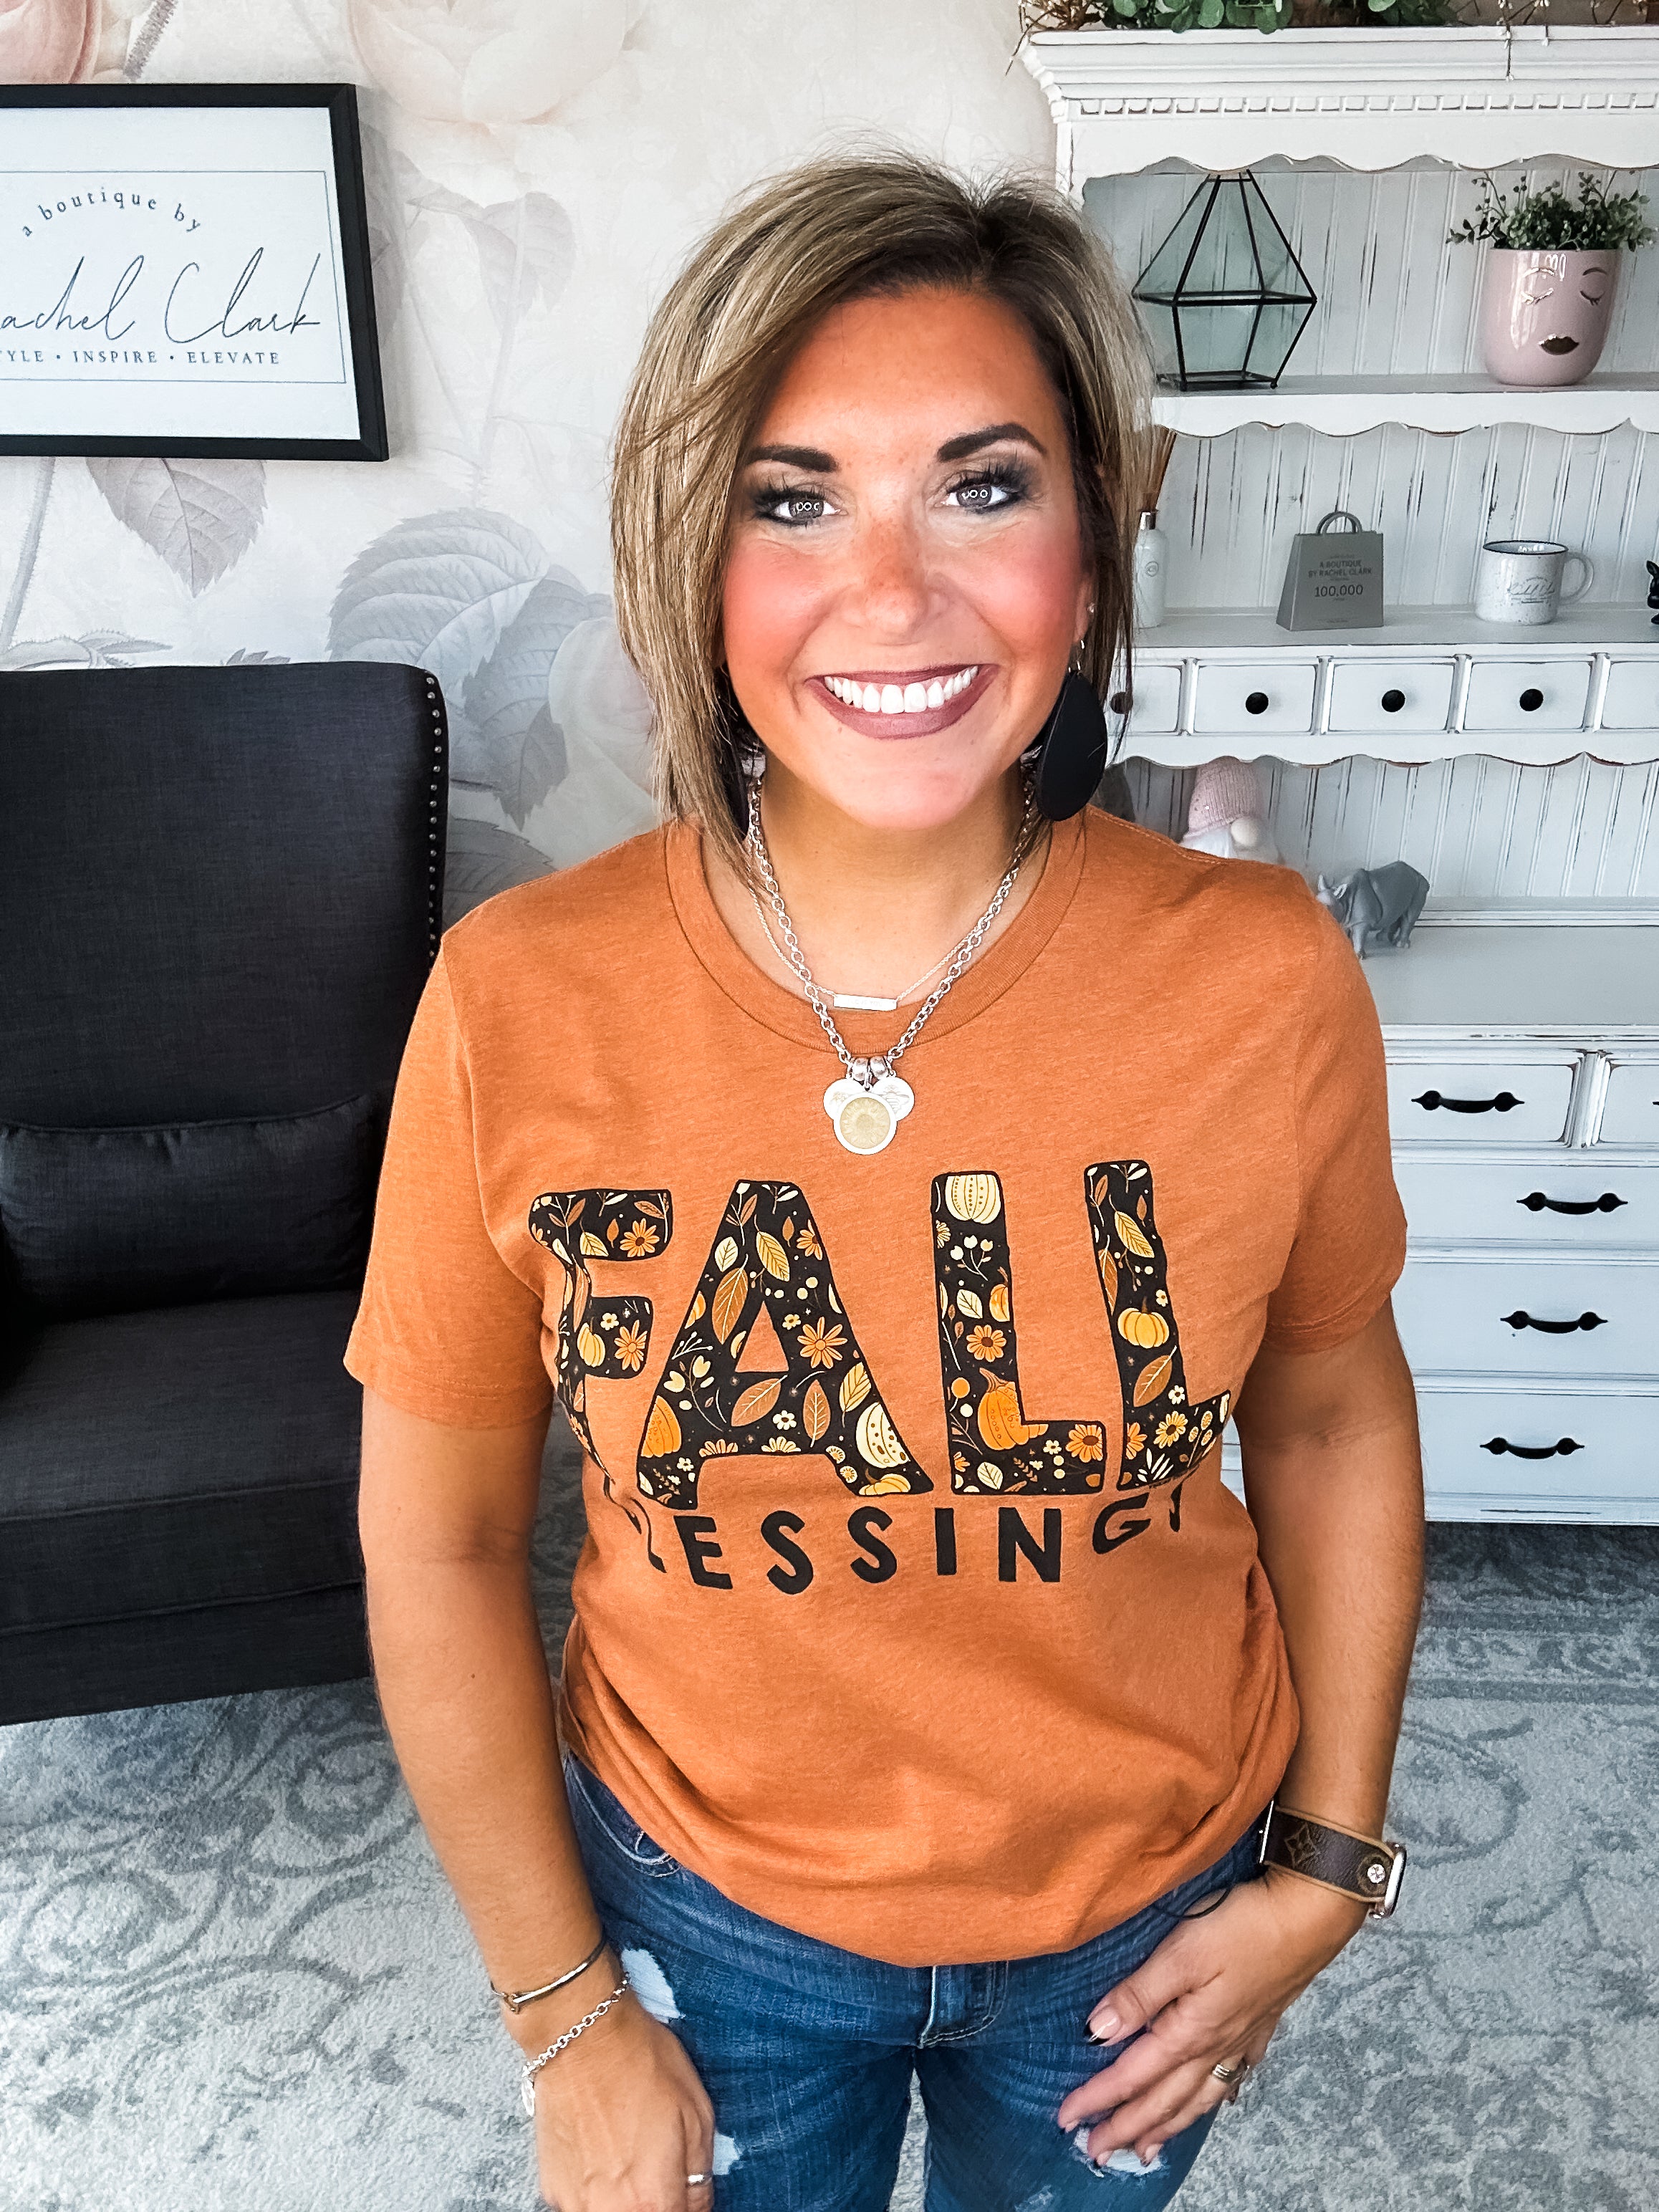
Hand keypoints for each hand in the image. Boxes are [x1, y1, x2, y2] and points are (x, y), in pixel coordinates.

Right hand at [510, 1975, 715, 2210]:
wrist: (580, 2034)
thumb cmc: (641, 2063)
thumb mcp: (697, 2114)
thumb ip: (700, 2177)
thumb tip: (698, 2206)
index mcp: (654, 2201)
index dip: (688, 2206)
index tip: (685, 2189)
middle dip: (658, 2203)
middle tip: (660, 2170)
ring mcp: (576, 2204)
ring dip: (626, 2202)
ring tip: (630, 2158)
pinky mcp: (552, 2189)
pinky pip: (585, 2205)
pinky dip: (599, 2191)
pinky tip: (605, 2152)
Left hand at [1056, 1868, 1366, 2168]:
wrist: (1309, 1915)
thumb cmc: (1243, 1926)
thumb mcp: (1182, 1952)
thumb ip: (1140, 1993)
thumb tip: (1098, 2032)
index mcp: (1189, 2031)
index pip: (1132, 2075)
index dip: (1097, 2099)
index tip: (1065, 2119)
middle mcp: (1215, 2046)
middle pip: (1164, 2099)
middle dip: (1127, 2127)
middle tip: (1097, 2152)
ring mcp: (1241, 2038)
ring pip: (1198, 2097)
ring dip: (1169, 2125)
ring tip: (1148, 2149)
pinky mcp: (1261, 2024)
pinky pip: (1234, 2076)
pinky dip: (1219, 2097)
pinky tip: (1219, 2102)